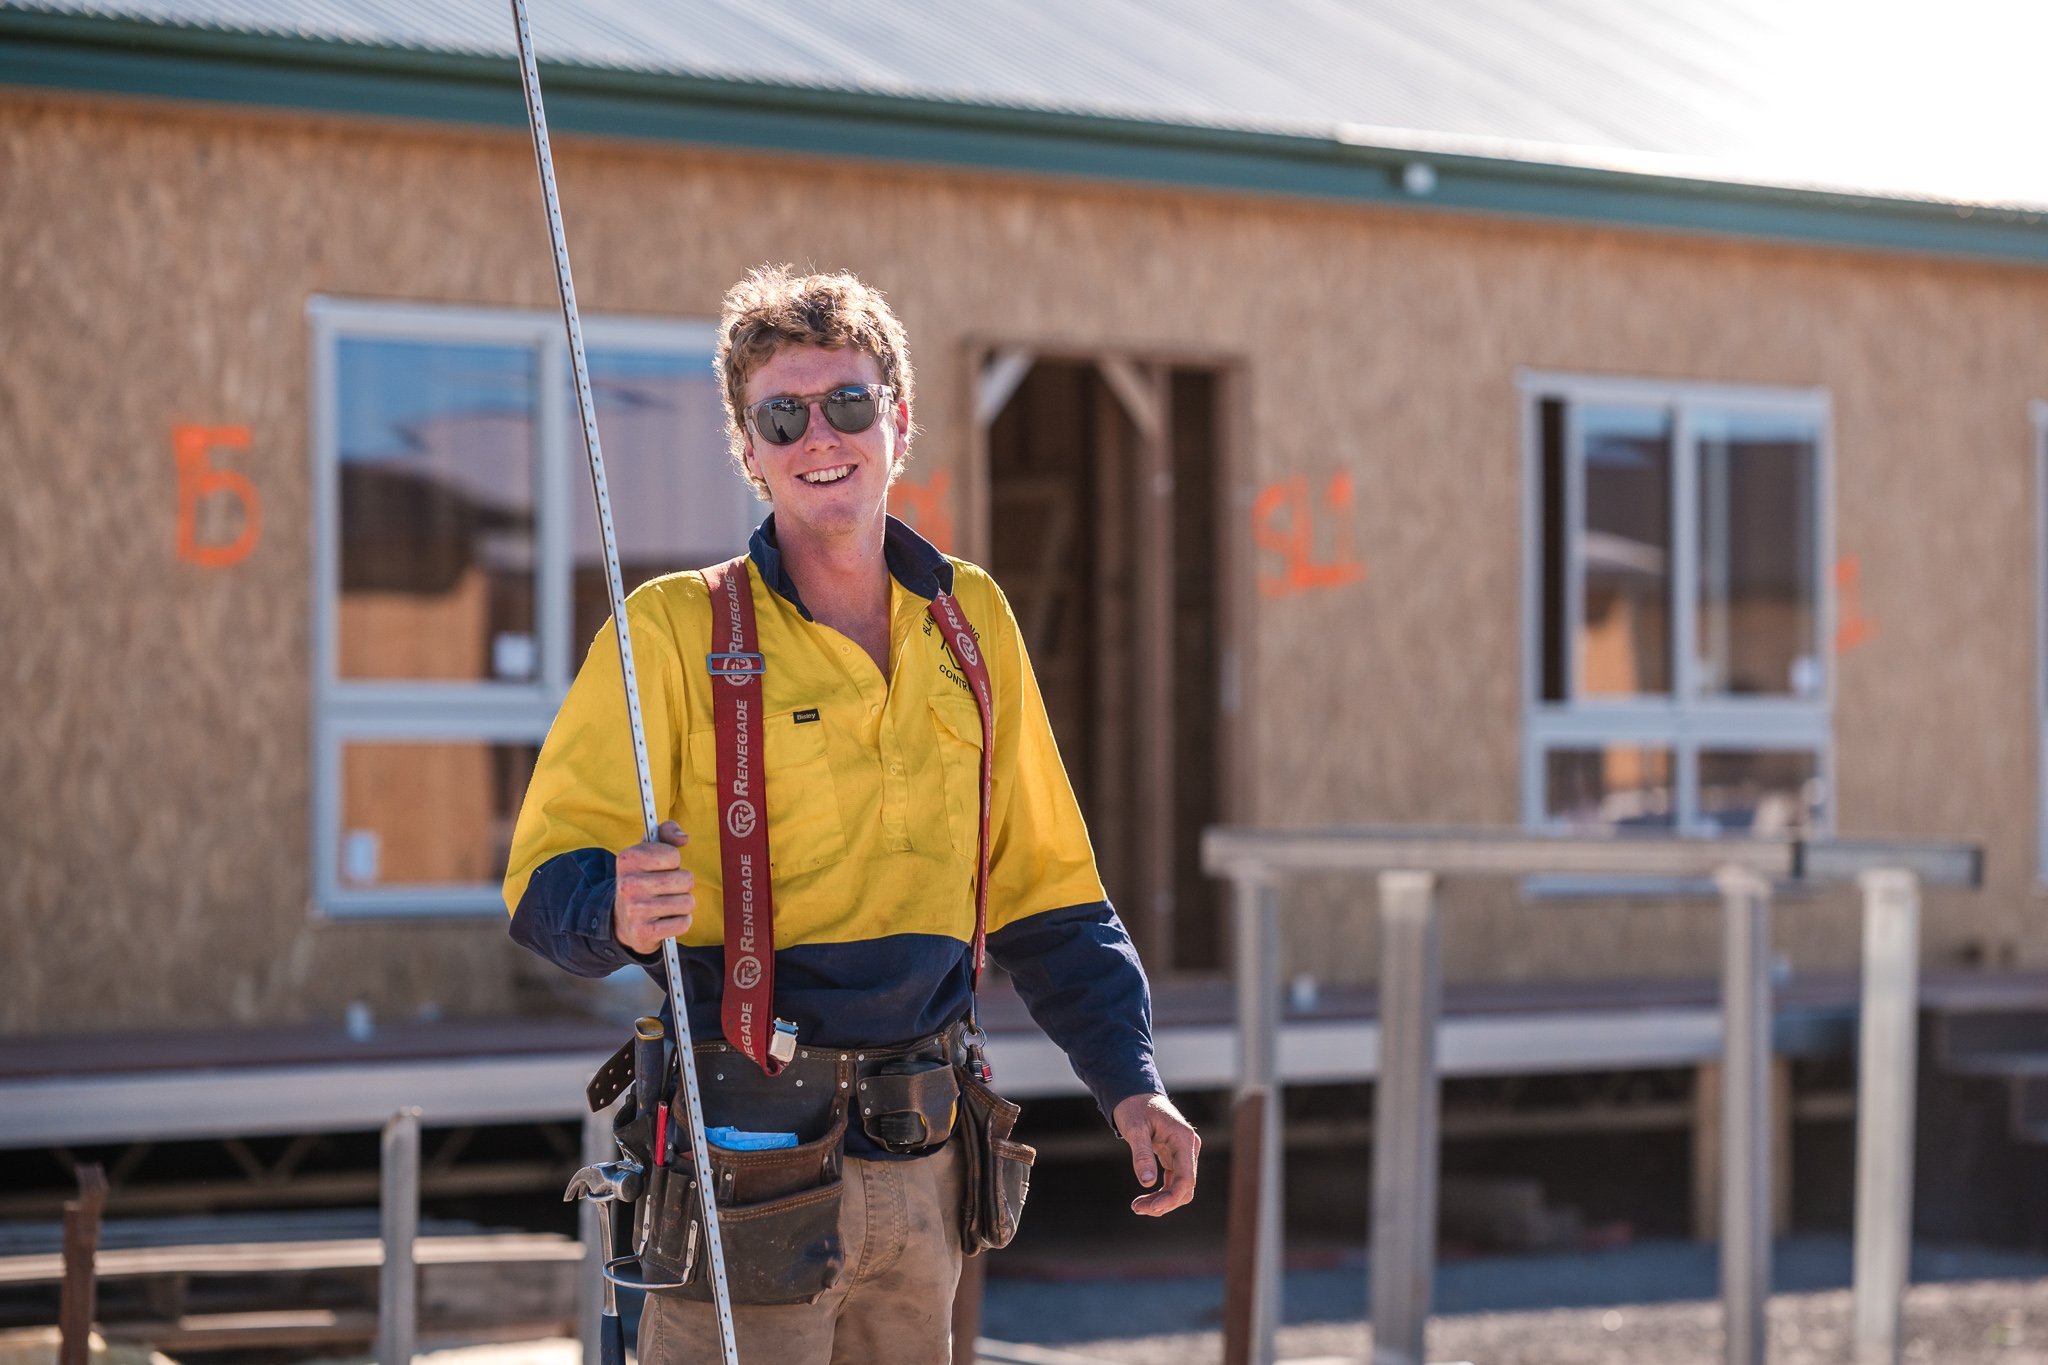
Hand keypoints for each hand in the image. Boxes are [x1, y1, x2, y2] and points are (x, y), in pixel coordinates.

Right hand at [613, 821, 693, 955]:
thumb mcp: (647, 851)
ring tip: (667, 904)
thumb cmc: (643, 879)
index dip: (674, 862)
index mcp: (628, 859)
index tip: (661, 868)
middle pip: (686, 880)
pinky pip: (683, 924)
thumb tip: (683, 838)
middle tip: (667, 889)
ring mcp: (634, 910)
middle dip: (683, 885)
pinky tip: (667, 920)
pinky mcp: (643, 932)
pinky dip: (681, 922)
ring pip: (687, 903)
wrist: (622, 920)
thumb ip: (666, 833)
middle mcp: (628, 884)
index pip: (673, 855)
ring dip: (683, 905)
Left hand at [1112, 1092, 1199, 1215]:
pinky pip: (1174, 1181)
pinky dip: (1161, 1193)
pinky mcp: (1175, 1157)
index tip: (1151, 1208)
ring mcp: (1184, 1153)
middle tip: (1137, 1208)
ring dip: (1162, 1201)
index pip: (1186, 1178)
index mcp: (1183, 1139)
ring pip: (1180, 1187)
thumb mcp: (1134, 1128)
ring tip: (1138, 1206)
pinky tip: (1145, 1199)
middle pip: (1185, 1187)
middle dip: (1164, 1202)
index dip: (1171, 1198)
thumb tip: (1147, 1183)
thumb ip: (1142, 1154)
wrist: (1135, 1094)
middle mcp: (1189, 1147)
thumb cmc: (1135, 1108)